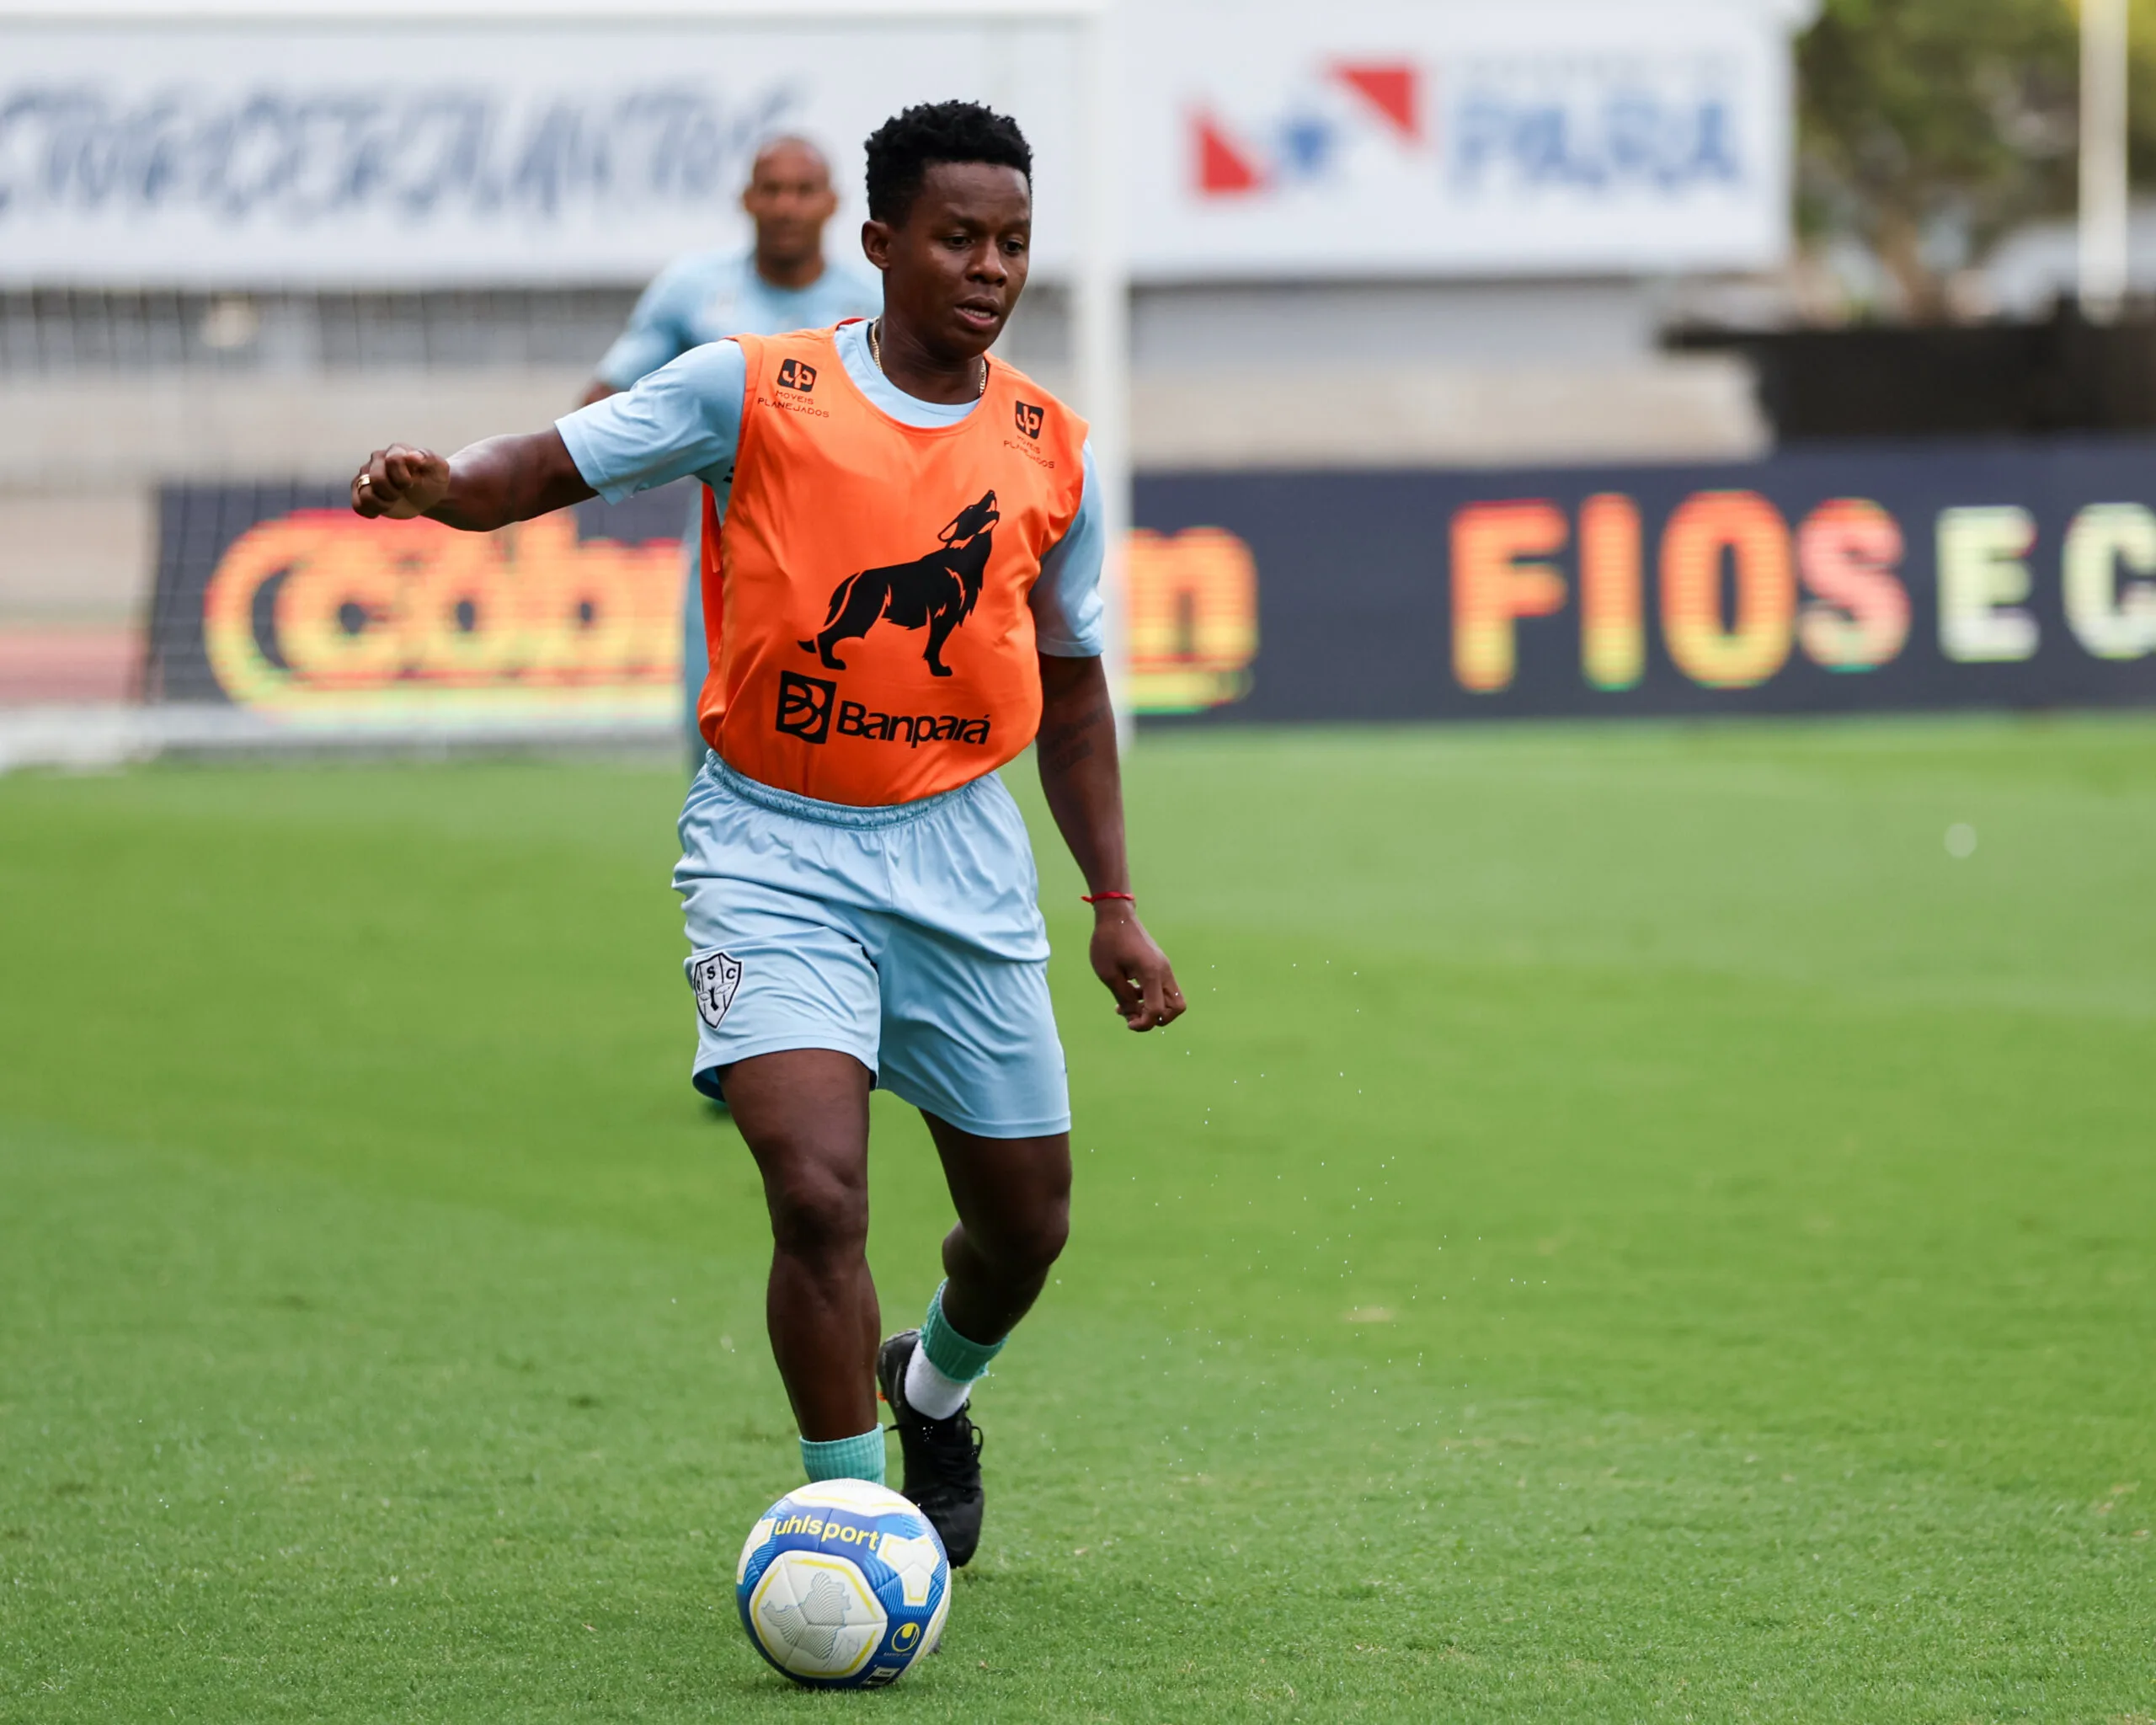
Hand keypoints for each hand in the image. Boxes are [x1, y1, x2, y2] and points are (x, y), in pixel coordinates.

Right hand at [351, 444, 450, 519]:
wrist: (427, 494)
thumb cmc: (433, 479)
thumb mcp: (439, 469)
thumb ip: (428, 458)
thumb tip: (413, 456)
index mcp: (396, 450)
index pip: (393, 460)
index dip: (403, 478)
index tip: (412, 483)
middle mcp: (377, 459)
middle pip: (377, 479)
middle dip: (394, 492)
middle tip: (402, 493)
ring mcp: (366, 475)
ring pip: (365, 493)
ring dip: (383, 503)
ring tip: (393, 501)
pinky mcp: (360, 490)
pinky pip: (357, 504)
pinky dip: (371, 511)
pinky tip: (382, 509)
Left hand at [1088, 903, 1185, 1031]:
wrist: (1116, 915)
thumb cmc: (1108, 942)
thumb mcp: (1109, 975)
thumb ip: (1124, 998)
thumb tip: (1134, 1017)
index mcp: (1151, 973)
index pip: (1157, 1010)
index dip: (1144, 1023)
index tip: (1128, 1023)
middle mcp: (1164, 971)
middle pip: (1177, 1007)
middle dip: (1159, 1019)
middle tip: (1136, 1017)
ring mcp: (1164, 967)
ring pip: (1173, 998)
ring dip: (1153, 1008)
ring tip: (1126, 1007)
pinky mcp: (1159, 965)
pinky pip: (1163, 988)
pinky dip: (1150, 997)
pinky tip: (1129, 993)